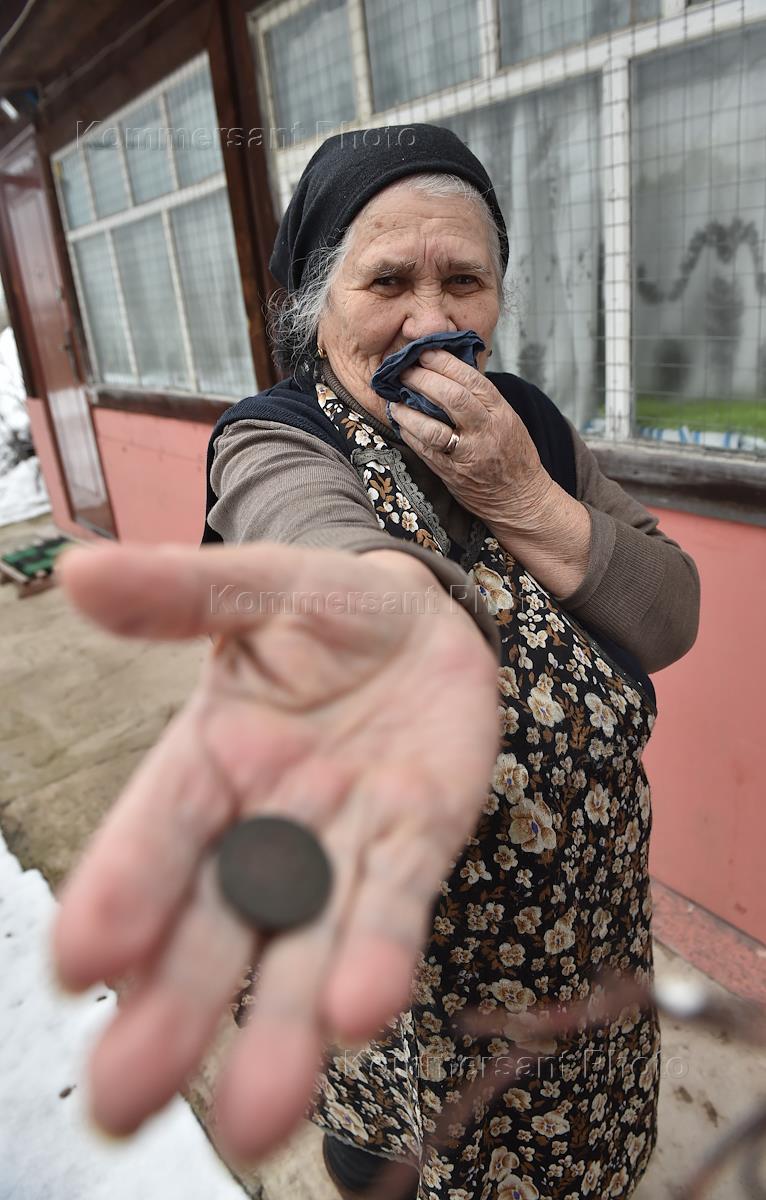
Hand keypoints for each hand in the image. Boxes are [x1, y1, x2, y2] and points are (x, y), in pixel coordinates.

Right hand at [51, 541, 499, 1162]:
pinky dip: (378, 956)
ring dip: (279, 1026)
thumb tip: (80, 570)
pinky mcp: (417, 845)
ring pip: (305, 941)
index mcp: (210, 758)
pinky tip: (358, 1014)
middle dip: (176, 1004)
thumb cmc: (328, 607)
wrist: (423, 623)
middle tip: (126, 1100)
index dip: (125, 885)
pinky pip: (396, 903)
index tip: (82, 959)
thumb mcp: (259, 587)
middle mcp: (265, 820)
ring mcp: (343, 841)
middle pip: (217, 917)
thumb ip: (182, 592)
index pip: (160, 828)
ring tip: (252, 1116)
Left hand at [391, 348, 551, 532]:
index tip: (425, 352)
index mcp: (501, 413)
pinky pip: (426, 451)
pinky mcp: (452, 474)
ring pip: (434, 428)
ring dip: (409, 411)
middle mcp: (486, 432)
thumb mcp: (507, 419)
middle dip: (424, 380)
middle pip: (452, 398)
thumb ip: (481, 399)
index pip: (472, 381)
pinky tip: (400, 422)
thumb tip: (447, 371)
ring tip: (395, 399)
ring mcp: (468, 455)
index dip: (445, 363)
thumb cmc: (513, 454)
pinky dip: (409, 434)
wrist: (519, 498)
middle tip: (404, 371)